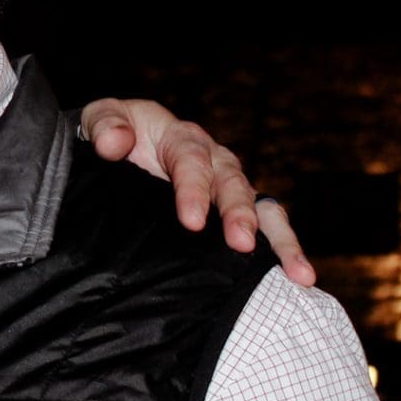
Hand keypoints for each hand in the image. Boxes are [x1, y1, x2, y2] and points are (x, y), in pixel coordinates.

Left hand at [79, 97, 314, 286]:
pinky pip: (267, 231)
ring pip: (262, 209)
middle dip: (239, 214)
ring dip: (280, 240)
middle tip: (240, 243)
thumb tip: (114, 143)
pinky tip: (301, 280)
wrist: (111, 154)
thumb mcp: (100, 120)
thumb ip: (104, 126)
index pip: (191, 161)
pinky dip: (284, 254)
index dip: (193, 189)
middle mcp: (213, 162)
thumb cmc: (108, 136)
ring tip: (298, 272)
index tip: (191, 221)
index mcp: (181, 138)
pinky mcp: (233, 216)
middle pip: (233, 185)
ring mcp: (228, 190)